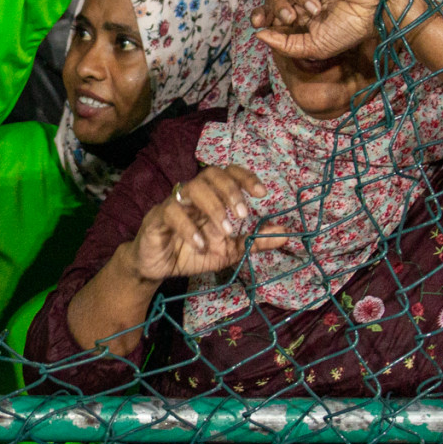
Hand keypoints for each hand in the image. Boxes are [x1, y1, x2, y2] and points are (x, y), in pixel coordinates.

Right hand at [128, 166, 277, 280]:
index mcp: (211, 198)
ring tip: (225, 231)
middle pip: (210, 173)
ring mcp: (173, 204)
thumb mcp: (230, 251)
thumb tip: (285, 234)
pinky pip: (172, 212)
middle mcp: (193, 195)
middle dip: (230, 190)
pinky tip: (200, 245)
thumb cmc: (192, 254)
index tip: (262, 193)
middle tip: (243, 213)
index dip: (244, 177)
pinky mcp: (157, 218)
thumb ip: (254, 241)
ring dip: (213, 207)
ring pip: (192, 187)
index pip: (227, 173)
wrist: (158, 269)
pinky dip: (189, 228)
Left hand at [252, 0, 383, 60]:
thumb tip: (258, 35)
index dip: (261, 13)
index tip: (259, 22)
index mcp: (299, 9)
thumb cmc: (348, 30)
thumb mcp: (313, 46)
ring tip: (314, 8)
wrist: (376, 12)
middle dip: (277, 6)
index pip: (270, 7)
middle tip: (290, 18)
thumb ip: (285, 44)